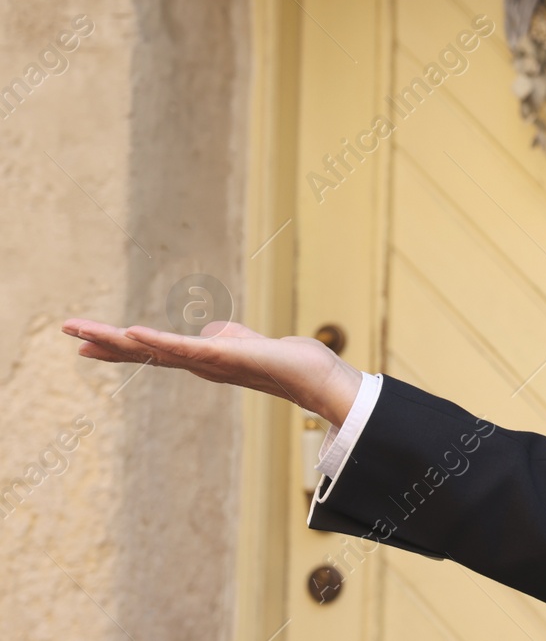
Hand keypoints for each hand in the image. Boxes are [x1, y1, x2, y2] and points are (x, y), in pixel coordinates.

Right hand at [62, 319, 363, 425]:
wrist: (315, 377)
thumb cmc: (284, 362)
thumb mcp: (248, 343)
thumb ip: (227, 337)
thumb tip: (211, 331)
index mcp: (200, 360)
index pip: (151, 349)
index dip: (118, 345)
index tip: (83, 341)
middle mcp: (199, 365)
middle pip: (143, 350)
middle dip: (104, 340)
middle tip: (66, 330)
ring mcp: (209, 363)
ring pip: (156, 349)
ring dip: (120, 339)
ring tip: (86, 330)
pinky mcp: (225, 357)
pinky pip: (186, 349)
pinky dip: (159, 340)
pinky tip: (133, 331)